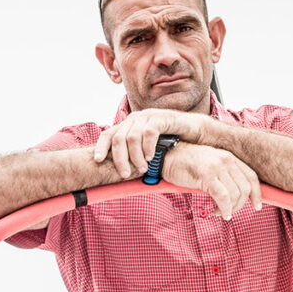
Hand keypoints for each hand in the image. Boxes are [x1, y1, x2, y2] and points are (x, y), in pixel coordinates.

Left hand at [93, 109, 209, 177]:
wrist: (194, 131)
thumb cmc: (171, 140)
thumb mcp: (149, 147)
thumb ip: (135, 153)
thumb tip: (120, 171)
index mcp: (129, 125)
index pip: (108, 134)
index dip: (100, 147)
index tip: (98, 161)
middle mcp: (136, 119)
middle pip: (118, 138)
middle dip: (120, 159)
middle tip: (125, 174)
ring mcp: (148, 117)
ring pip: (132, 137)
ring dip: (135, 156)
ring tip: (142, 169)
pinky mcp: (162, 118)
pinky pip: (149, 133)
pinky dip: (148, 147)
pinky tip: (151, 157)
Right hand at [162, 143, 262, 218]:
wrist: (166, 156)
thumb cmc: (185, 163)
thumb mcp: (210, 165)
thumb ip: (223, 176)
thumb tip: (234, 195)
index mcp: (229, 157)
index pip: (251, 176)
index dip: (256, 193)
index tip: (256, 205)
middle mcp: (226, 160)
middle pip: (245, 188)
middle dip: (240, 205)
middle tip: (229, 212)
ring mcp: (216, 167)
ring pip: (235, 194)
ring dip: (230, 208)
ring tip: (220, 212)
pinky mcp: (206, 175)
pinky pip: (223, 197)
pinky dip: (224, 208)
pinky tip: (219, 212)